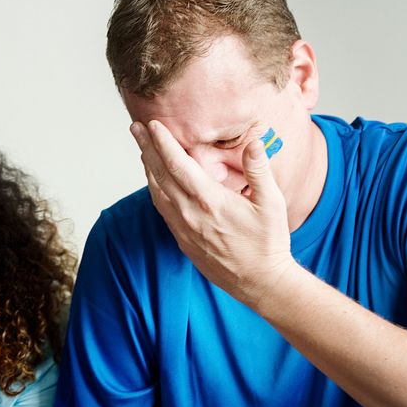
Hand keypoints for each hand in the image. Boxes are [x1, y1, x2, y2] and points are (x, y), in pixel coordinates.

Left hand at [133, 120, 295, 308]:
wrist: (258, 282)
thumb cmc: (268, 242)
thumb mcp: (271, 203)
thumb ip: (259, 170)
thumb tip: (253, 142)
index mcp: (209, 201)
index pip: (178, 164)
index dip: (162, 142)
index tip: (152, 124)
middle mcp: (189, 214)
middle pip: (159, 174)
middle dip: (146, 148)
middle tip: (135, 128)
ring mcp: (182, 228)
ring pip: (156, 192)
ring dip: (147, 168)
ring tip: (142, 149)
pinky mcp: (181, 239)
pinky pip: (161, 208)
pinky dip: (154, 189)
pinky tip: (154, 180)